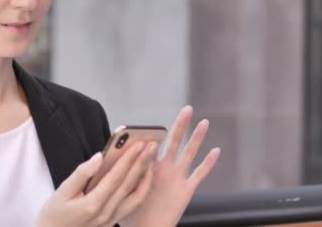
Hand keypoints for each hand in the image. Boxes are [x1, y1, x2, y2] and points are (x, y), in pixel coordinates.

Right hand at [36, 140, 157, 226]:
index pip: (116, 177)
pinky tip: (143, 178)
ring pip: (135, 197)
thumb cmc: (53, 216)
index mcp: (92, 205)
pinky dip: (141, 190)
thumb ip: (81, 174)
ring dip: (145, 176)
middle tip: (152, 145)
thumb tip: (99, 157)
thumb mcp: (61, 192)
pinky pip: (132, 205)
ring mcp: (111, 220)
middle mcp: (106, 214)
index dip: (128, 159)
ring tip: (151, 159)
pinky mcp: (112, 223)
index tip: (138, 144)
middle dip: (142, 163)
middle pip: (129, 184)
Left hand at [121, 106, 220, 226]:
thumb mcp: (123, 190)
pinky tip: (215, 151)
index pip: (151, 145)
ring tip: (203, 122)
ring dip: (197, 138)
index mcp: (148, 167)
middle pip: (174, 142)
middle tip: (187, 109)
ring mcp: (177, 178)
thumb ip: (122, 173)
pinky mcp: (186, 190)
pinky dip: (208, 163)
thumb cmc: (131, 212)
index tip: (152, 123)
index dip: (152, 134)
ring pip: (189, 154)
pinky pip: (199, 174)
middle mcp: (164, 168)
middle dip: (180, 126)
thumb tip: (106, 157)